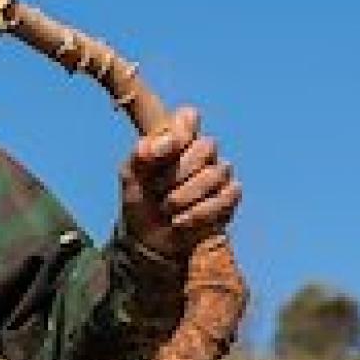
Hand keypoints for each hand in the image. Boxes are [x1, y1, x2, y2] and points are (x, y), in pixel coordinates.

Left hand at [120, 106, 241, 259]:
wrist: (148, 241)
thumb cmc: (140, 203)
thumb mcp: (130, 178)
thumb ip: (140, 155)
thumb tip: (160, 142)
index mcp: (177, 140)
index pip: (189, 118)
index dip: (181, 131)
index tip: (162, 152)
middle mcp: (201, 153)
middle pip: (207, 146)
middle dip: (178, 172)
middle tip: (156, 190)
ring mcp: (218, 174)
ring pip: (216, 173)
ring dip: (186, 196)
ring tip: (166, 209)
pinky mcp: (229, 197)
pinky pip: (227, 196)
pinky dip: (200, 212)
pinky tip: (181, 221)